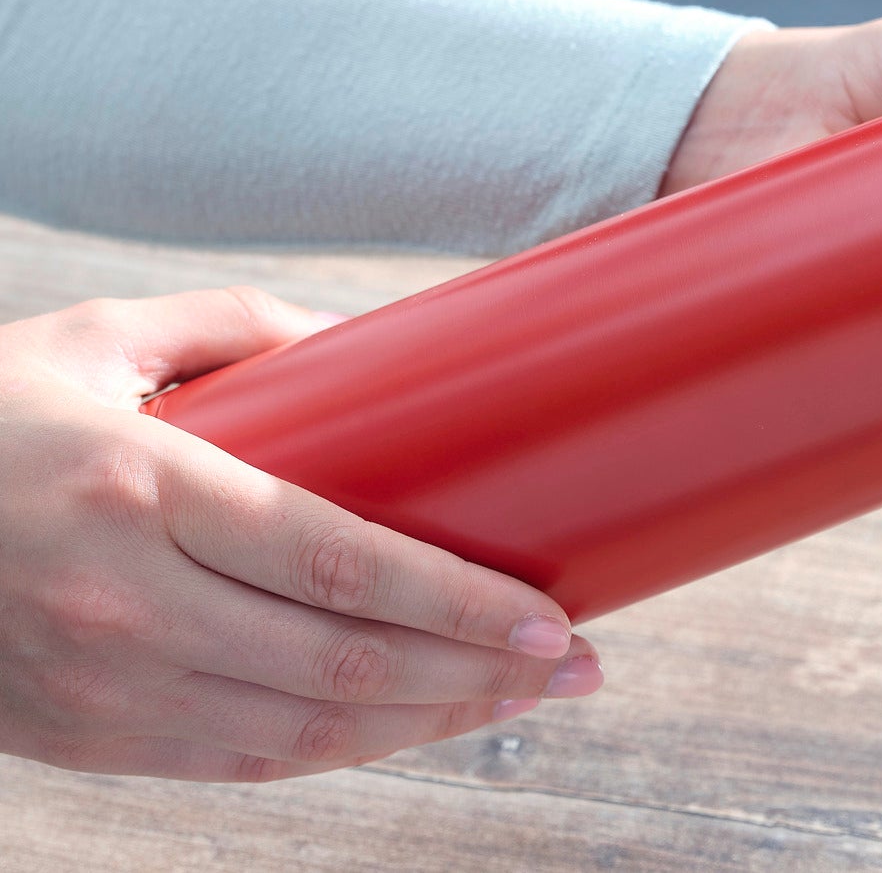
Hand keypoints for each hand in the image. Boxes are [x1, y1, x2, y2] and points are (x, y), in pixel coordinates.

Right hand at [0, 289, 603, 782]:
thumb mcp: (97, 338)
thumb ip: (237, 328)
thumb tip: (363, 337)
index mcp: (138, 488)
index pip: (339, 564)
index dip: (460, 605)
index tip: (556, 619)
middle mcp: (122, 601)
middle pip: (341, 662)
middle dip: (480, 676)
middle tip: (583, 668)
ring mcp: (99, 684)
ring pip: (302, 733)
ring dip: (428, 725)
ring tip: (523, 702)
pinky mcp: (83, 736)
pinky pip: (240, 767)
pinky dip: (341, 754)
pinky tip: (411, 728)